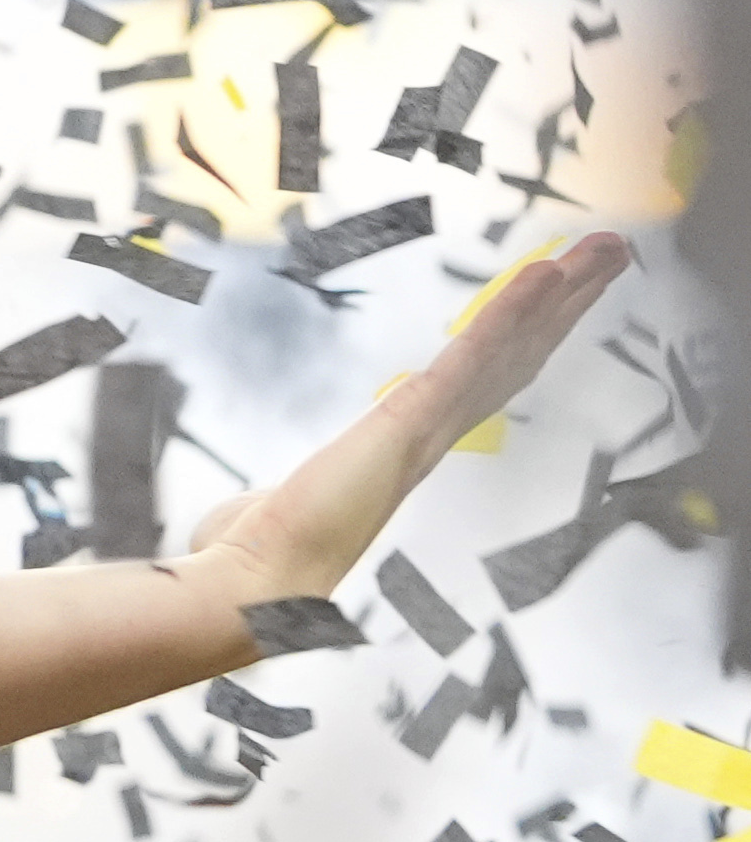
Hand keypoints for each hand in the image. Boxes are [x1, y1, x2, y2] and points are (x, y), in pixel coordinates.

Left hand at [181, 233, 630, 595]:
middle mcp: (427, 443)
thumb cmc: (252, 566)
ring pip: (506, 351)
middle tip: (610, 255)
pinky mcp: (410, 423)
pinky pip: (468, 357)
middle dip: (565, 308)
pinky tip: (546, 273)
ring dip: (559, 297)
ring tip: (606, 249)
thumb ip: (262, 508)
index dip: (520, 342)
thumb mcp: (261, 517)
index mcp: (399, 456)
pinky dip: (508, 313)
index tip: (555, 302)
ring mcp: (426, 433)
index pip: (475, 385)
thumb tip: (231, 522)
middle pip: (513, 360)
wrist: (253, 593)